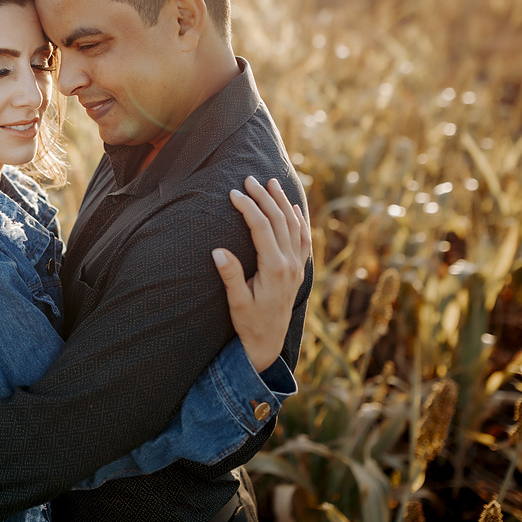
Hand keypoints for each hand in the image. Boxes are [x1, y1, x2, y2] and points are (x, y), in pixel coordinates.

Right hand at [212, 175, 311, 371]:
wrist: (269, 342)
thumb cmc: (249, 322)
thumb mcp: (236, 302)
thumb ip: (230, 276)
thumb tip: (218, 251)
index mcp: (274, 269)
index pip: (262, 228)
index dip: (248, 208)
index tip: (234, 193)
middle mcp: (290, 264)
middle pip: (279, 221)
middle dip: (264, 197)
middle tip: (250, 179)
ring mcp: (297, 266)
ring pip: (294, 226)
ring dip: (283, 203)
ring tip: (272, 183)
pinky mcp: (299, 270)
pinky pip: (303, 238)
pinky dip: (299, 219)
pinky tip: (293, 207)